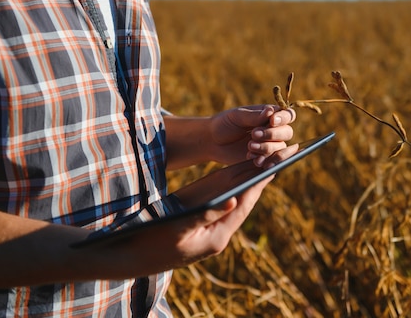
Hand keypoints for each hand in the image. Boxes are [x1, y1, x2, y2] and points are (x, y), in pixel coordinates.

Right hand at [109, 144, 298, 271]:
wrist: (128, 255)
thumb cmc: (150, 242)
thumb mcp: (177, 228)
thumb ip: (204, 215)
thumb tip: (232, 201)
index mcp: (217, 237)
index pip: (244, 204)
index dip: (260, 183)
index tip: (276, 164)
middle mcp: (218, 233)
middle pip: (244, 200)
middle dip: (261, 178)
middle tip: (282, 156)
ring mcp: (210, 228)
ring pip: (235, 199)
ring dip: (250, 179)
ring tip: (267, 158)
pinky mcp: (201, 223)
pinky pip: (222, 200)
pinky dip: (232, 184)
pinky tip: (240, 171)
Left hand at [209, 104, 295, 166]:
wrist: (212, 141)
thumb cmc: (224, 124)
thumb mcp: (237, 117)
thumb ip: (254, 116)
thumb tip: (271, 111)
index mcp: (269, 115)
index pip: (287, 115)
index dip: (283, 118)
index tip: (271, 121)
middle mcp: (273, 129)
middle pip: (287, 132)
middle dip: (272, 134)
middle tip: (253, 135)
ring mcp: (269, 144)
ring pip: (281, 147)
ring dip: (267, 148)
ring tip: (249, 147)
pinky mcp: (264, 158)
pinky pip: (273, 161)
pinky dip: (266, 160)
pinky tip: (254, 160)